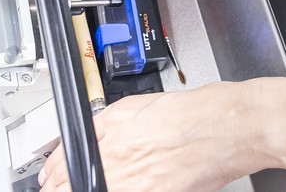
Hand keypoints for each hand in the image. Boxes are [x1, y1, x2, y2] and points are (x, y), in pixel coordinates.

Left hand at [39, 83, 264, 191]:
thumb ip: (111, 122)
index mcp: (116, 129)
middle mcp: (121, 156)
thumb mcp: (146, 103)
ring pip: (94, 189)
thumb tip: (89, 138)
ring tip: (81, 189)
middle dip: (60, 186)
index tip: (50, 177)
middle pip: (74, 180)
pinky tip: (118, 189)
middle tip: (56, 189)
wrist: (235, 124)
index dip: (53, 171)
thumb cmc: (202, 112)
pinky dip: (113, 191)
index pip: (66, 156)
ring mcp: (137, 181)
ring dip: (81, 190)